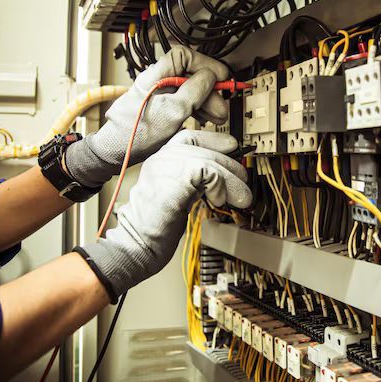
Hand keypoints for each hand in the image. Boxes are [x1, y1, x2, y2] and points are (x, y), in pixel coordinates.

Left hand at [65, 46, 229, 186]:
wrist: (115, 153)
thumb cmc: (134, 134)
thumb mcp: (171, 112)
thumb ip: (193, 91)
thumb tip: (210, 76)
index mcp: (156, 76)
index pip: (184, 57)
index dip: (205, 64)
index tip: (220, 77)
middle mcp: (158, 83)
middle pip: (191, 76)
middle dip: (210, 90)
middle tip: (222, 106)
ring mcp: (160, 97)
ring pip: (190, 91)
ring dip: (207, 102)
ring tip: (218, 117)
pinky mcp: (163, 111)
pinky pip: (185, 104)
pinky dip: (198, 111)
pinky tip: (206, 120)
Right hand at [78, 130, 251, 298]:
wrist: (137, 243)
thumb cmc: (154, 229)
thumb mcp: (177, 195)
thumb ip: (192, 182)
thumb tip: (220, 178)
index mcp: (160, 160)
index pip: (190, 137)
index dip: (214, 140)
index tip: (232, 146)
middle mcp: (161, 158)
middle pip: (204, 148)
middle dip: (230, 165)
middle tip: (243, 184)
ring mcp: (167, 165)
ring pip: (211, 161)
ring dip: (232, 181)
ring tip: (241, 198)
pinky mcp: (177, 177)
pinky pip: (210, 173)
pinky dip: (222, 187)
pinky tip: (220, 201)